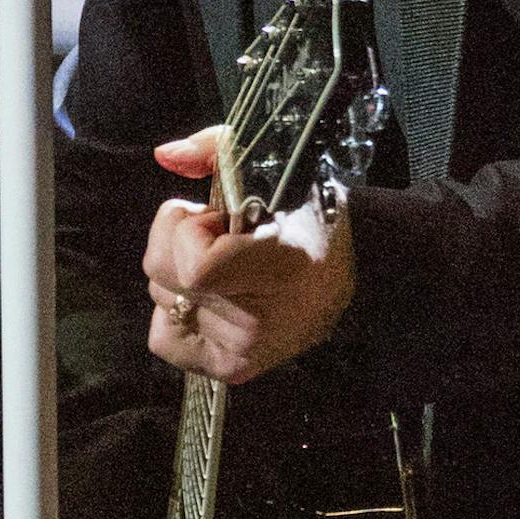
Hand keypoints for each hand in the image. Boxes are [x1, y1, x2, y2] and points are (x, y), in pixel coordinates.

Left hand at [145, 125, 353, 383]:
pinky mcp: (232, 368)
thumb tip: (164, 155)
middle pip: (160, 274)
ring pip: (159, 299)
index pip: (191, 265)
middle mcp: (256, 321)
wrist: (360, 268)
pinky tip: (206, 295)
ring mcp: (242, 349)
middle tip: (219, 237)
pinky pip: (163, 339)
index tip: (218, 217)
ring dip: (179, 274)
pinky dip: (173, 314)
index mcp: (275, 267)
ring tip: (223, 265)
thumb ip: (213, 149)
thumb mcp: (272, 168)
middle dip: (179, 242)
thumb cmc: (311, 216)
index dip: (189, 230)